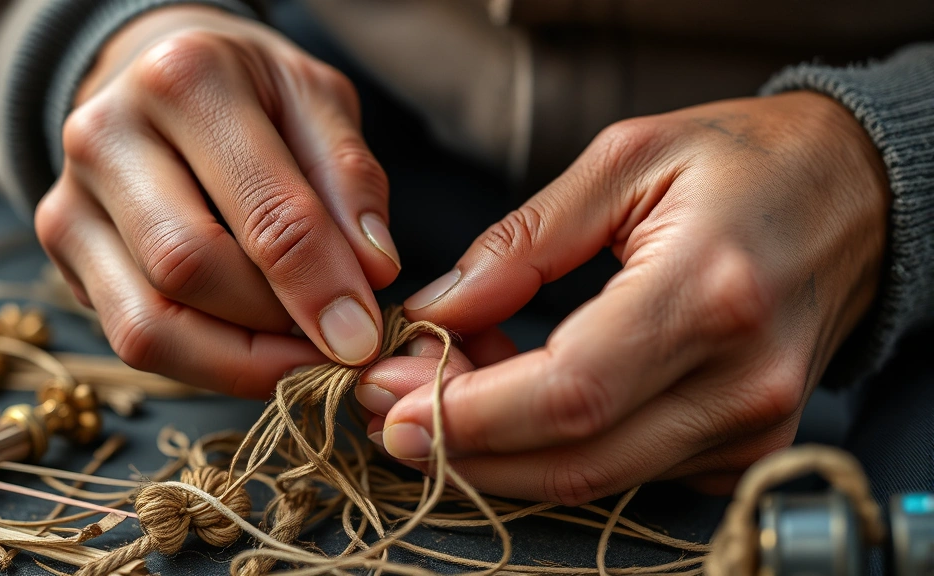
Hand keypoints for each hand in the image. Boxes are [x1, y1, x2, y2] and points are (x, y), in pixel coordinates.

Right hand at [36, 6, 399, 395]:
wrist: (163, 80)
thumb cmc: (253, 93)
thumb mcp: (319, 102)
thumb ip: (350, 178)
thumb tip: (373, 271)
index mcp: (185, 79)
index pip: (262, 210)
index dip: (319, 287)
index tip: (364, 338)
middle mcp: (106, 136)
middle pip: (190, 268)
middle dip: (275, 329)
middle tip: (337, 348)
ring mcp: (69, 201)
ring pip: (148, 324)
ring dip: (237, 361)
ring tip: (298, 357)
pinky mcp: (63, 254)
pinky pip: (132, 339)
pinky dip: (203, 362)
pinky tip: (253, 350)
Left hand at [361, 92, 888, 502]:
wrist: (852, 196)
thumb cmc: (743, 162)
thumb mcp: (624, 161)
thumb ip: (522, 243)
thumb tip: (438, 310)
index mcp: (709, 291)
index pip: (571, 393)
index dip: (470, 415)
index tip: (392, 401)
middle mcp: (741, 379)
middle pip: (576, 457)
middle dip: (464, 445)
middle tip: (391, 407)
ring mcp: (752, 426)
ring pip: (595, 479)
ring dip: (500, 447)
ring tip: (445, 384)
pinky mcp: (744, 447)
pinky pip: (626, 472)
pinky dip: (552, 446)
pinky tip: (513, 395)